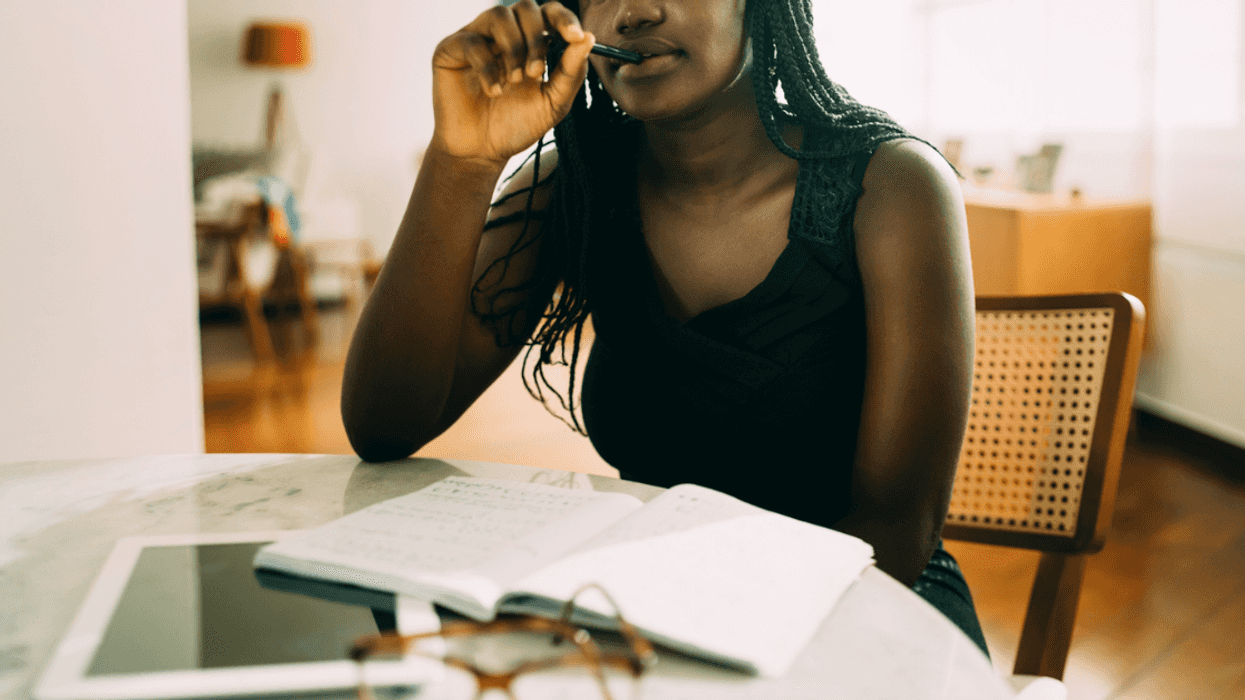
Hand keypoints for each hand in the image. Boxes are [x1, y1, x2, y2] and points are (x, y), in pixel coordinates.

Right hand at [430, 0, 594, 165]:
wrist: (482, 152)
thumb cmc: (516, 126)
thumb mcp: (554, 102)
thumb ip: (571, 72)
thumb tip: (588, 39)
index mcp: (530, 42)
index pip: (550, 13)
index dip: (564, 18)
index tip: (576, 37)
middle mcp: (504, 34)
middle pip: (525, 7)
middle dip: (536, 38)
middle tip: (536, 73)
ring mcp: (477, 38)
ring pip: (498, 15)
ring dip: (513, 47)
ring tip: (515, 80)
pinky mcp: (451, 49)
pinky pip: (472, 41)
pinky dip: (488, 67)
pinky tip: (494, 92)